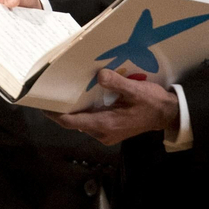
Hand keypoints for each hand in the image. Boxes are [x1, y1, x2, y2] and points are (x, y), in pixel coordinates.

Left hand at [53, 68, 179, 144]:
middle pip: (74, 123)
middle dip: (61, 110)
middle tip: (50, 94)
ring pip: (82, 122)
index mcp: (106, 124)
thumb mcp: (136, 90)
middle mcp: (103, 133)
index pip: (72, 122)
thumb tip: (99, 76)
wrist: (167, 115)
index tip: (41, 105)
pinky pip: (90, 121)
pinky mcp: (110, 130)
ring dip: (72, 110)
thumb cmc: (152, 103)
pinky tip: (82, 97)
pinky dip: (83, 111)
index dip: (55, 114)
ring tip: (62, 94)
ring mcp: (106, 133)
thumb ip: (117, 83)